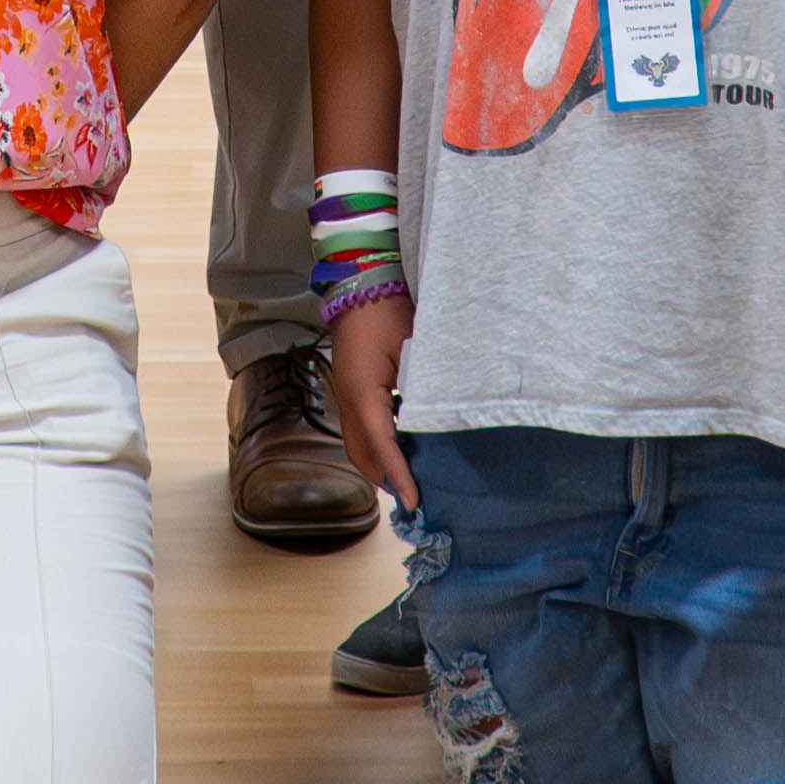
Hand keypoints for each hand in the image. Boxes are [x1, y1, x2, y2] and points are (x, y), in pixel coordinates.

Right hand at [325, 294, 413, 514]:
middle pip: (362, 454)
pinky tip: (402, 445)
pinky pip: (361, 427)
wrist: (362, 282)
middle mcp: (348, 399)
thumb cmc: (388, 309)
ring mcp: (345, 394)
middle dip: (385, 479)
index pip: (382, 445)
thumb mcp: (411, 351)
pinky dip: (379, 444)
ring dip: (380, 464)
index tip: (414, 500)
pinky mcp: (350, 389)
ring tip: (410, 477)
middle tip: (415, 497)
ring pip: (358, 444)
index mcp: (362, 392)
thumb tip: (439, 424)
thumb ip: (422, 390)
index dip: (399, 476)